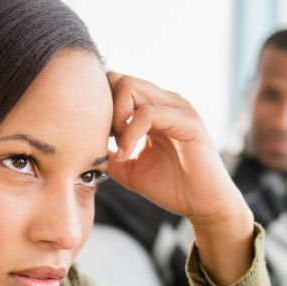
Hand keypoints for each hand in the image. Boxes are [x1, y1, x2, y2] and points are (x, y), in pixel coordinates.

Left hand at [105, 72, 253, 285]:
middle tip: (106, 141)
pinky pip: (149, 112)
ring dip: (115, 118)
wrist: (204, 206)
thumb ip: (107, 153)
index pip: (117, 85)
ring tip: (118, 149)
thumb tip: (82, 148)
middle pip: (118, 79)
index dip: (100, 107)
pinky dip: (130, 132)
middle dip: (104, 109)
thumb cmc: (172, 188)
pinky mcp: (188, 121)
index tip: (98, 138)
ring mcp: (178, 107)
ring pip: (130, 87)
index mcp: (154, 108)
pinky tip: (125, 153)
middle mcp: (166, 101)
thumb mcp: (128, 169)